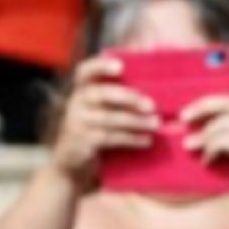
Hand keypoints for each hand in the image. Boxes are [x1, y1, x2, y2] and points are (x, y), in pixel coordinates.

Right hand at [46, 56, 157, 193]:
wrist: (72, 163)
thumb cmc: (96, 130)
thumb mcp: (101, 110)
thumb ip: (118, 99)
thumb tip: (155, 93)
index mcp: (82, 89)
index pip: (85, 71)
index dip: (101, 66)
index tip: (120, 65)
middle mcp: (76, 102)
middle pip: (101, 94)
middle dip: (128, 98)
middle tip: (151, 105)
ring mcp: (77, 122)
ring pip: (109, 118)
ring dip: (136, 121)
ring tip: (156, 124)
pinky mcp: (82, 141)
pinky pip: (110, 138)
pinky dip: (131, 139)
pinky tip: (147, 140)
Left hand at [179, 60, 228, 205]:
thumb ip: (218, 127)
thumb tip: (186, 123)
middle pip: (223, 102)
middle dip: (200, 108)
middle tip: (183, 118)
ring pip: (218, 126)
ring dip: (202, 138)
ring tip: (192, 147)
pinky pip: (221, 142)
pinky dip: (209, 152)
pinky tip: (207, 161)